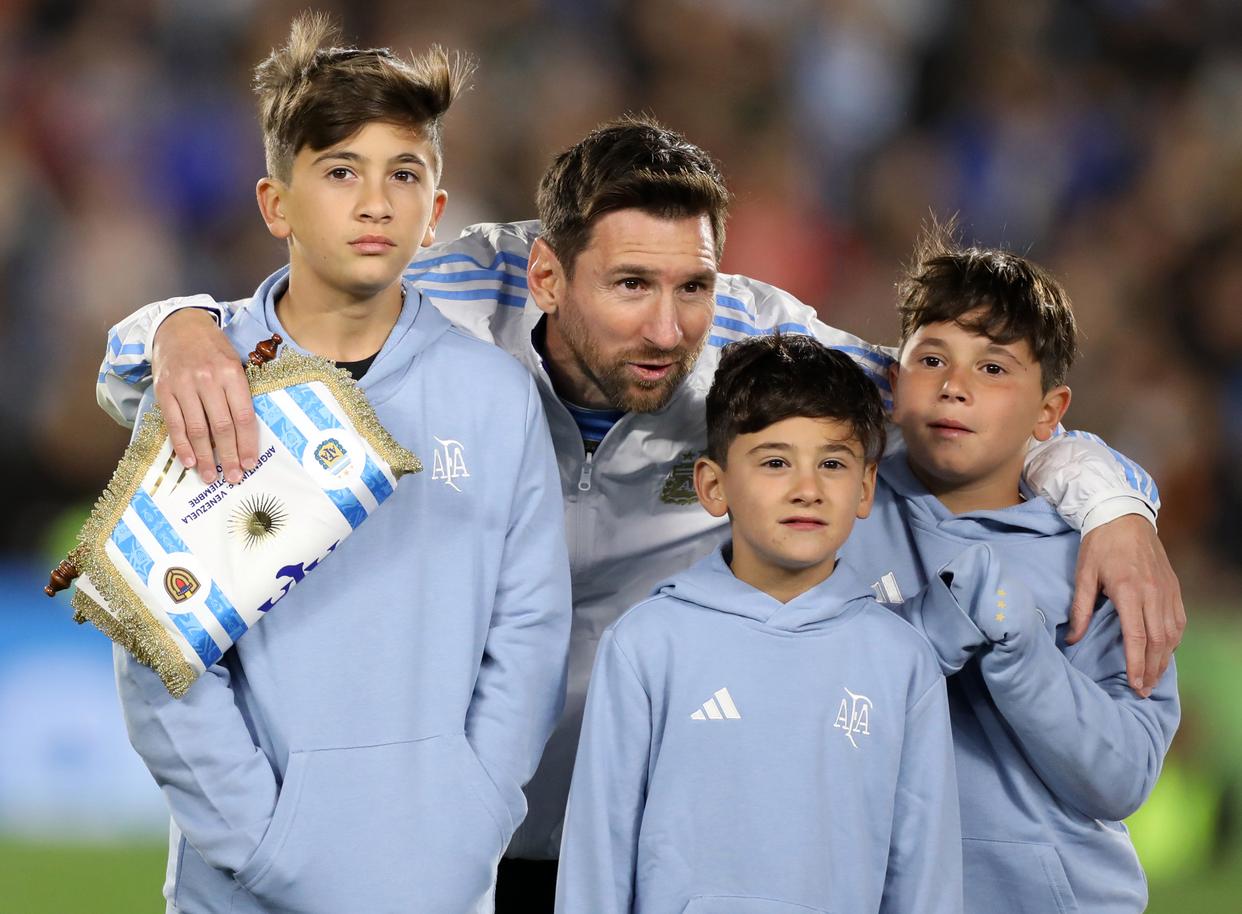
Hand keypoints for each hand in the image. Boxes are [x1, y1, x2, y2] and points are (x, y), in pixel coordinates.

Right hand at [152, 309, 256, 484]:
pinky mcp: (164, 390)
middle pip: (221, 427)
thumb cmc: (214, 350)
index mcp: (232, 374)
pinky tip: (189, 461)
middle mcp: (208, 380)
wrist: (179, 326)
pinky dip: (181, 446)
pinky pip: (174, 424)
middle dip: (228, 457)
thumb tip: (246, 435)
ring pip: (197, 429)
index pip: (243, 416)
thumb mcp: (235, 364)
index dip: (247, 444)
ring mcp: (184, 385)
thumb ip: (239, 395)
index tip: (250, 464)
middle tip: (233, 478)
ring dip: (204, 458)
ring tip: (210, 476)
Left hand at [1067, 514, 1184, 696]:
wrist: (1124, 515)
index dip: (1137, 664)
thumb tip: (1073, 640)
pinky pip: (1179, 620)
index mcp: (1129, 590)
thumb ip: (1080, 609)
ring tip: (1153, 678)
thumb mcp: (1083, 574)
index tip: (1134, 684)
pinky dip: (1173, 640)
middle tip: (1144, 690)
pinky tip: (1165, 652)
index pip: (1137, 636)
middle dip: (1152, 669)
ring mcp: (1167, 590)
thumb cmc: (1099, 545)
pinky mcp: (1174, 587)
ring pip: (1172, 633)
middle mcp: (1153, 593)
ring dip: (1164, 659)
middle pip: (1158, 641)